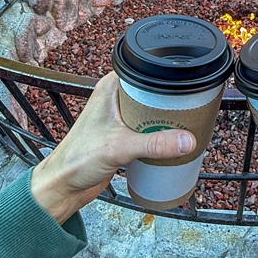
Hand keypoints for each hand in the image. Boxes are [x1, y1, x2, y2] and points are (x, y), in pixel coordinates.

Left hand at [30, 72, 195, 224]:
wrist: (64, 185)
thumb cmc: (78, 159)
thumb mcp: (120, 147)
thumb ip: (154, 144)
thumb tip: (187, 140)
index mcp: (111, 87)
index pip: (146, 72)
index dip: (167, 79)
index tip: (188, 89)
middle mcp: (116, 98)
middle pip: (153, 93)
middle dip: (172, 104)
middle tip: (193, 111)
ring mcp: (119, 117)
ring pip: (152, 112)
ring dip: (167, 121)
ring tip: (187, 126)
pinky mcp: (123, 135)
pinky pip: (148, 129)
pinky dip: (160, 134)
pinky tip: (173, 141)